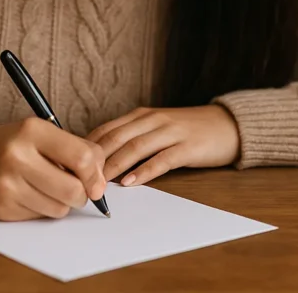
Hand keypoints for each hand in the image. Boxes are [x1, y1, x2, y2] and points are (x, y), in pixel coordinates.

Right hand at [0, 119, 106, 221]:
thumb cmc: (8, 145)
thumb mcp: (38, 133)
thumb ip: (73, 149)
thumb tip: (100, 180)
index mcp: (32, 130)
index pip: (82, 157)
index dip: (96, 174)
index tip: (96, 182)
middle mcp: (18, 155)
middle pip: (73, 189)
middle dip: (82, 194)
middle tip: (76, 190)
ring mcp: (7, 183)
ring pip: (59, 208)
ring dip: (61, 203)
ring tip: (47, 189)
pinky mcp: (0, 207)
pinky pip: (39, 217)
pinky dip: (41, 209)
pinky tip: (27, 195)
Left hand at [86, 106, 240, 186]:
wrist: (227, 125)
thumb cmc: (188, 131)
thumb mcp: (156, 128)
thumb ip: (132, 139)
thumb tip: (100, 160)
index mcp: (141, 115)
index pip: (106, 129)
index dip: (86, 147)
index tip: (70, 164)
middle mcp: (153, 120)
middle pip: (116, 138)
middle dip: (95, 159)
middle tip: (77, 177)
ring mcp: (170, 132)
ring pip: (135, 147)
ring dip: (114, 166)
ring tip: (99, 182)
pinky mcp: (187, 147)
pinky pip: (161, 159)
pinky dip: (143, 171)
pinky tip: (130, 182)